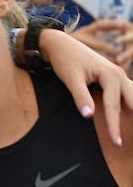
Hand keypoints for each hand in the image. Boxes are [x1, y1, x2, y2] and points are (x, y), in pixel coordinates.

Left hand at [40, 25, 132, 144]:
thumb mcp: (71, 78)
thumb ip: (80, 96)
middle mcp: (119, 74)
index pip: (114, 106)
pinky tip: (130, 113)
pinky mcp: (114, 76)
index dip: (114, 125)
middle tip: (129, 140)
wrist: (60, 44)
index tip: (116, 142)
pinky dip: (131, 102)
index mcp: (111, 75)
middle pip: (132, 101)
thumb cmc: (65, 60)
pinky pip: (128, 91)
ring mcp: (118, 75)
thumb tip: (89, 115)